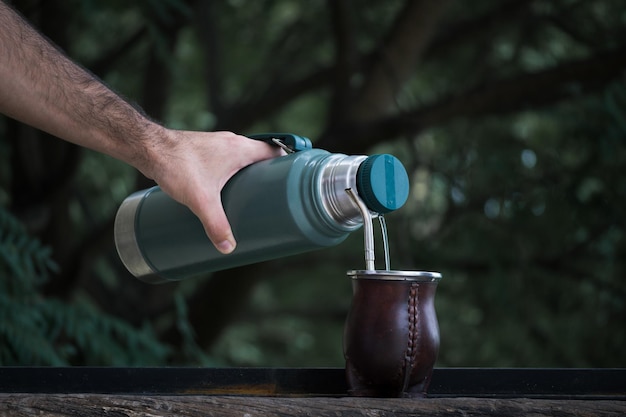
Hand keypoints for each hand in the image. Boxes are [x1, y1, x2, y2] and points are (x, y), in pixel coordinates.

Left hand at [138, 129, 281, 253]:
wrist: (148, 148)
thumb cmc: (177, 165)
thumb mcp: (201, 200)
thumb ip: (216, 225)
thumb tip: (227, 248)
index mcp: (239, 149)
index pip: (274, 150)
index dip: (287, 160)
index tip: (294, 175)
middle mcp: (231, 142)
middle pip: (259, 156)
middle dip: (268, 173)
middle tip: (274, 193)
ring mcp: (216, 145)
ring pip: (241, 158)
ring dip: (248, 172)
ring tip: (251, 194)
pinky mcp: (202, 150)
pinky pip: (225, 159)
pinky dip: (231, 171)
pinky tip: (223, 188)